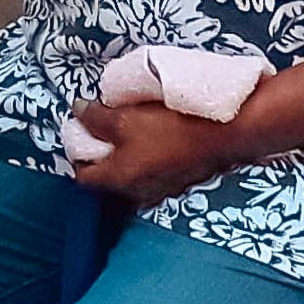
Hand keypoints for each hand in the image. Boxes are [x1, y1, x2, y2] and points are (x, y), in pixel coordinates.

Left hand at [69, 99, 233, 207]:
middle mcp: (138, 192)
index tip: (80, 131)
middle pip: (109, 175)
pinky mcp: (181, 178)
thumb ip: (96, 118)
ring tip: (131, 125)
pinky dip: (149, 153)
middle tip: (103, 124)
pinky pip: (155, 167)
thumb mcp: (125, 119)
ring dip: (128, 152)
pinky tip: (156, 132)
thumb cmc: (173, 128)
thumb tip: (79, 111)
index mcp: (120, 180)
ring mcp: (162, 188)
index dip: (77, 153)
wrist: (227, 133)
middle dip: (103, 151)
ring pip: (133, 171)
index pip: (83, 177)